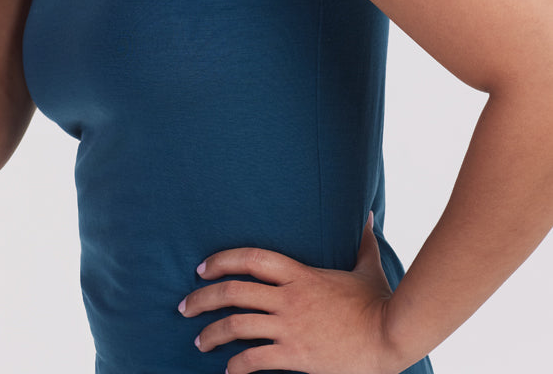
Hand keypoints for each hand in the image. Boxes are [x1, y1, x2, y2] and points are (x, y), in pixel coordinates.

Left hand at [178, 216, 399, 373]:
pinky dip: (237, 366)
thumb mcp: (367, 266)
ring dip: (211, 333)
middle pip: (234, 292)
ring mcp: (290, 327)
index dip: (222, 260)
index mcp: (300, 273)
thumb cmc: (379, 302)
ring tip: (198, 341)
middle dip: (203, 298)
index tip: (202, 269)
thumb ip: (363, 241)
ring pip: (237, 326)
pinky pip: (256, 360)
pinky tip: (229, 371)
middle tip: (184, 306)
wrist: (390, 337)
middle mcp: (289, 298)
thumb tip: (370, 216)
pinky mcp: (296, 356)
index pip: (251, 258)